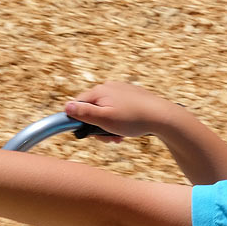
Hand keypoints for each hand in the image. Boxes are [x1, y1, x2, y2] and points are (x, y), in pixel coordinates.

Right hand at [64, 82, 178, 139]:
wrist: (161, 116)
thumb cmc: (133, 119)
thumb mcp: (104, 119)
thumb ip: (84, 113)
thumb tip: (66, 107)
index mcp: (99, 91)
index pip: (77, 104)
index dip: (79, 121)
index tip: (89, 134)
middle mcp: (108, 87)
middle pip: (92, 109)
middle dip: (97, 126)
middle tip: (109, 138)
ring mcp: (120, 90)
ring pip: (105, 111)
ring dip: (109, 127)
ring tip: (119, 136)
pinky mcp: (130, 95)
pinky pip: (117, 109)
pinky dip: (119, 121)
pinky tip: (127, 129)